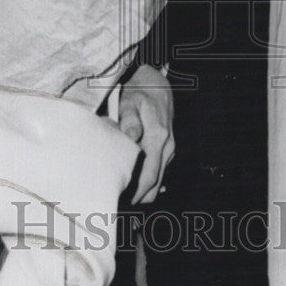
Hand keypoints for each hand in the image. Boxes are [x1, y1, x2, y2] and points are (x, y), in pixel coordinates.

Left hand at [118, 65, 174, 203]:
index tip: (117, 201)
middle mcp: (167, 148)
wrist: (157, 83)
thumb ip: (130, 120)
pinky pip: (159, 172)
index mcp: (158, 139)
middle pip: (154, 186)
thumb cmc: (139, 92)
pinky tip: (131, 180)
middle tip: (115, 203)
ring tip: (120, 193)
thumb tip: (131, 136)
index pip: (148, 179)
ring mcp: (170, 149)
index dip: (134, 194)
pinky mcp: (168, 149)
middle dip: (136, 198)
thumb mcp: (130, 101)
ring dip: (142, 190)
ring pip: (158, 181)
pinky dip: (147, 181)